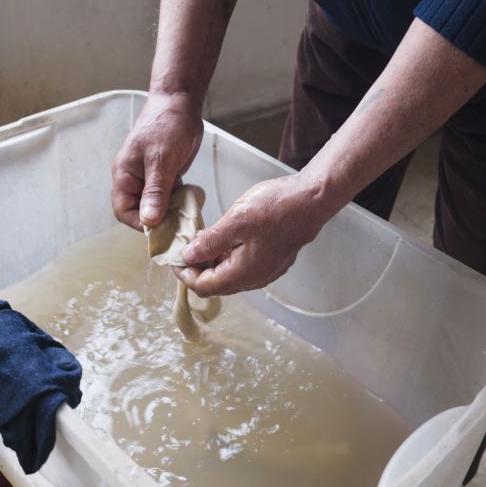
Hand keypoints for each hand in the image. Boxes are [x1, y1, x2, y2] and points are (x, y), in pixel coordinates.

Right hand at [111, 94, 203, 229]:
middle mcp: (134, 179)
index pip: (123, 210)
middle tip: (177, 227)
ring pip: (156, 206)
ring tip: (186, 218)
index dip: (139, 223)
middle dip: (157, 221)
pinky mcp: (166, 175)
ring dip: (170, 213)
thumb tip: (149, 220)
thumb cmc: (166, 124)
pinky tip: (190, 205)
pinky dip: (178, 203)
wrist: (180, 101)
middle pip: (140, 211)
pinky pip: (168, 196)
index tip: (160, 229)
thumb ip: (155, 191)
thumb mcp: (160, 160)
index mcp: (124, 175)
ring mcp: (150, 178)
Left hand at [174, 174, 335, 296]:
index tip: (174, 259)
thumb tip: (188, 256)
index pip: (203, 286)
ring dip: (213, 262)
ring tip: (201, 241)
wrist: (311, 200)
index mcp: (242, 274)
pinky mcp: (273, 259)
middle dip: (197, 269)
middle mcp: (255, 278)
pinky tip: (223, 238)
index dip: (184, 274)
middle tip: (185, 248)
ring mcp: (266, 270)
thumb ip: (209, 243)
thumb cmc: (277, 208)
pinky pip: (243, 266)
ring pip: (230, 275)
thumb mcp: (234, 222)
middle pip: (216, 284)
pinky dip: (228, 257)